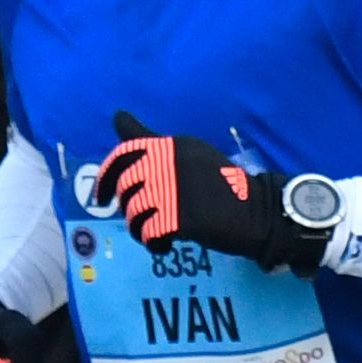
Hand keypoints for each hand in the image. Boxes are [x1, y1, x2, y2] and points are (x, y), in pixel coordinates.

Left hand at [102, 112, 326, 267]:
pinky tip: (164, 245)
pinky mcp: (182, 218)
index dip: (106, 176)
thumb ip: (152, 141)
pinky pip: (150, 233)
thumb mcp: (191, 153)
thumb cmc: (224, 184)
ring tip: (155, 233)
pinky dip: (154, 243)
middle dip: (125, 207)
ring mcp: (175, 191)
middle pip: (125, 187)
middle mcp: (170, 164)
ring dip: (139, 228)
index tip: (101, 195)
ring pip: (134, 212)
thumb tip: (117, 117)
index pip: (124, 153)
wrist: (260, 213)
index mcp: (173, 145)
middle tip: (139, 220)